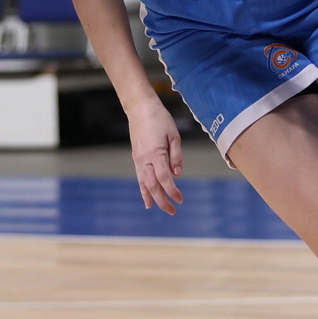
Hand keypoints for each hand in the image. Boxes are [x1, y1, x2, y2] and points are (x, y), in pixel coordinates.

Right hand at [127, 98, 184, 212]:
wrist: (140, 108)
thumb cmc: (159, 119)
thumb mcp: (174, 134)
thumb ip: (176, 156)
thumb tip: (178, 174)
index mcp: (155, 153)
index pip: (164, 178)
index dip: (172, 191)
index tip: (180, 199)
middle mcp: (144, 159)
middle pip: (153, 185)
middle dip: (163, 200)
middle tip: (173, 210)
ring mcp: (138, 159)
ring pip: (144, 184)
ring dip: (153, 198)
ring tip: (162, 208)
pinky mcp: (136, 158)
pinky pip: (139, 178)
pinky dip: (143, 190)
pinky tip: (147, 200)